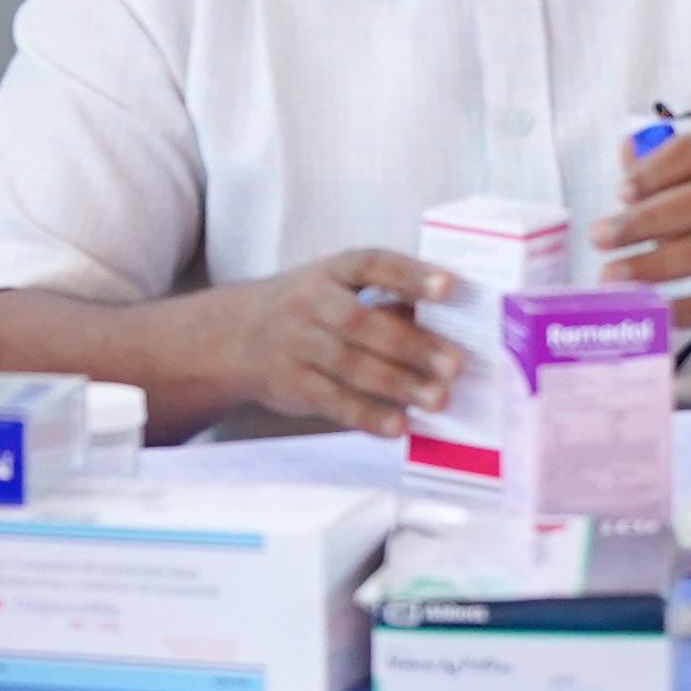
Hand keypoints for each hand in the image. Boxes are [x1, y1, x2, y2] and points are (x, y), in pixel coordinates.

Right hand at [195, 247, 458, 432]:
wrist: (236, 337)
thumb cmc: (311, 309)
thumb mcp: (338, 288)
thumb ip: (387, 301)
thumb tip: (451, 326)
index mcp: (330, 271)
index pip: (372, 264)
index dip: (409, 275)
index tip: (449, 287)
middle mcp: (309, 303)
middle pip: (362, 322)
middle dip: (412, 345)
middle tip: (455, 365)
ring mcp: (297, 345)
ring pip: (350, 365)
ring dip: (398, 384)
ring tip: (439, 399)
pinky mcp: (292, 385)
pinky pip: (333, 401)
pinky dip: (368, 415)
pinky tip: (400, 426)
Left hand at [594, 126, 690, 335]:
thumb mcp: (689, 191)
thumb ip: (655, 172)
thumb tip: (629, 147)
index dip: (661, 167)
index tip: (621, 192)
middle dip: (649, 218)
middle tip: (598, 236)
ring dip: (659, 263)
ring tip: (610, 276)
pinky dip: (690, 307)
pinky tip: (652, 311)